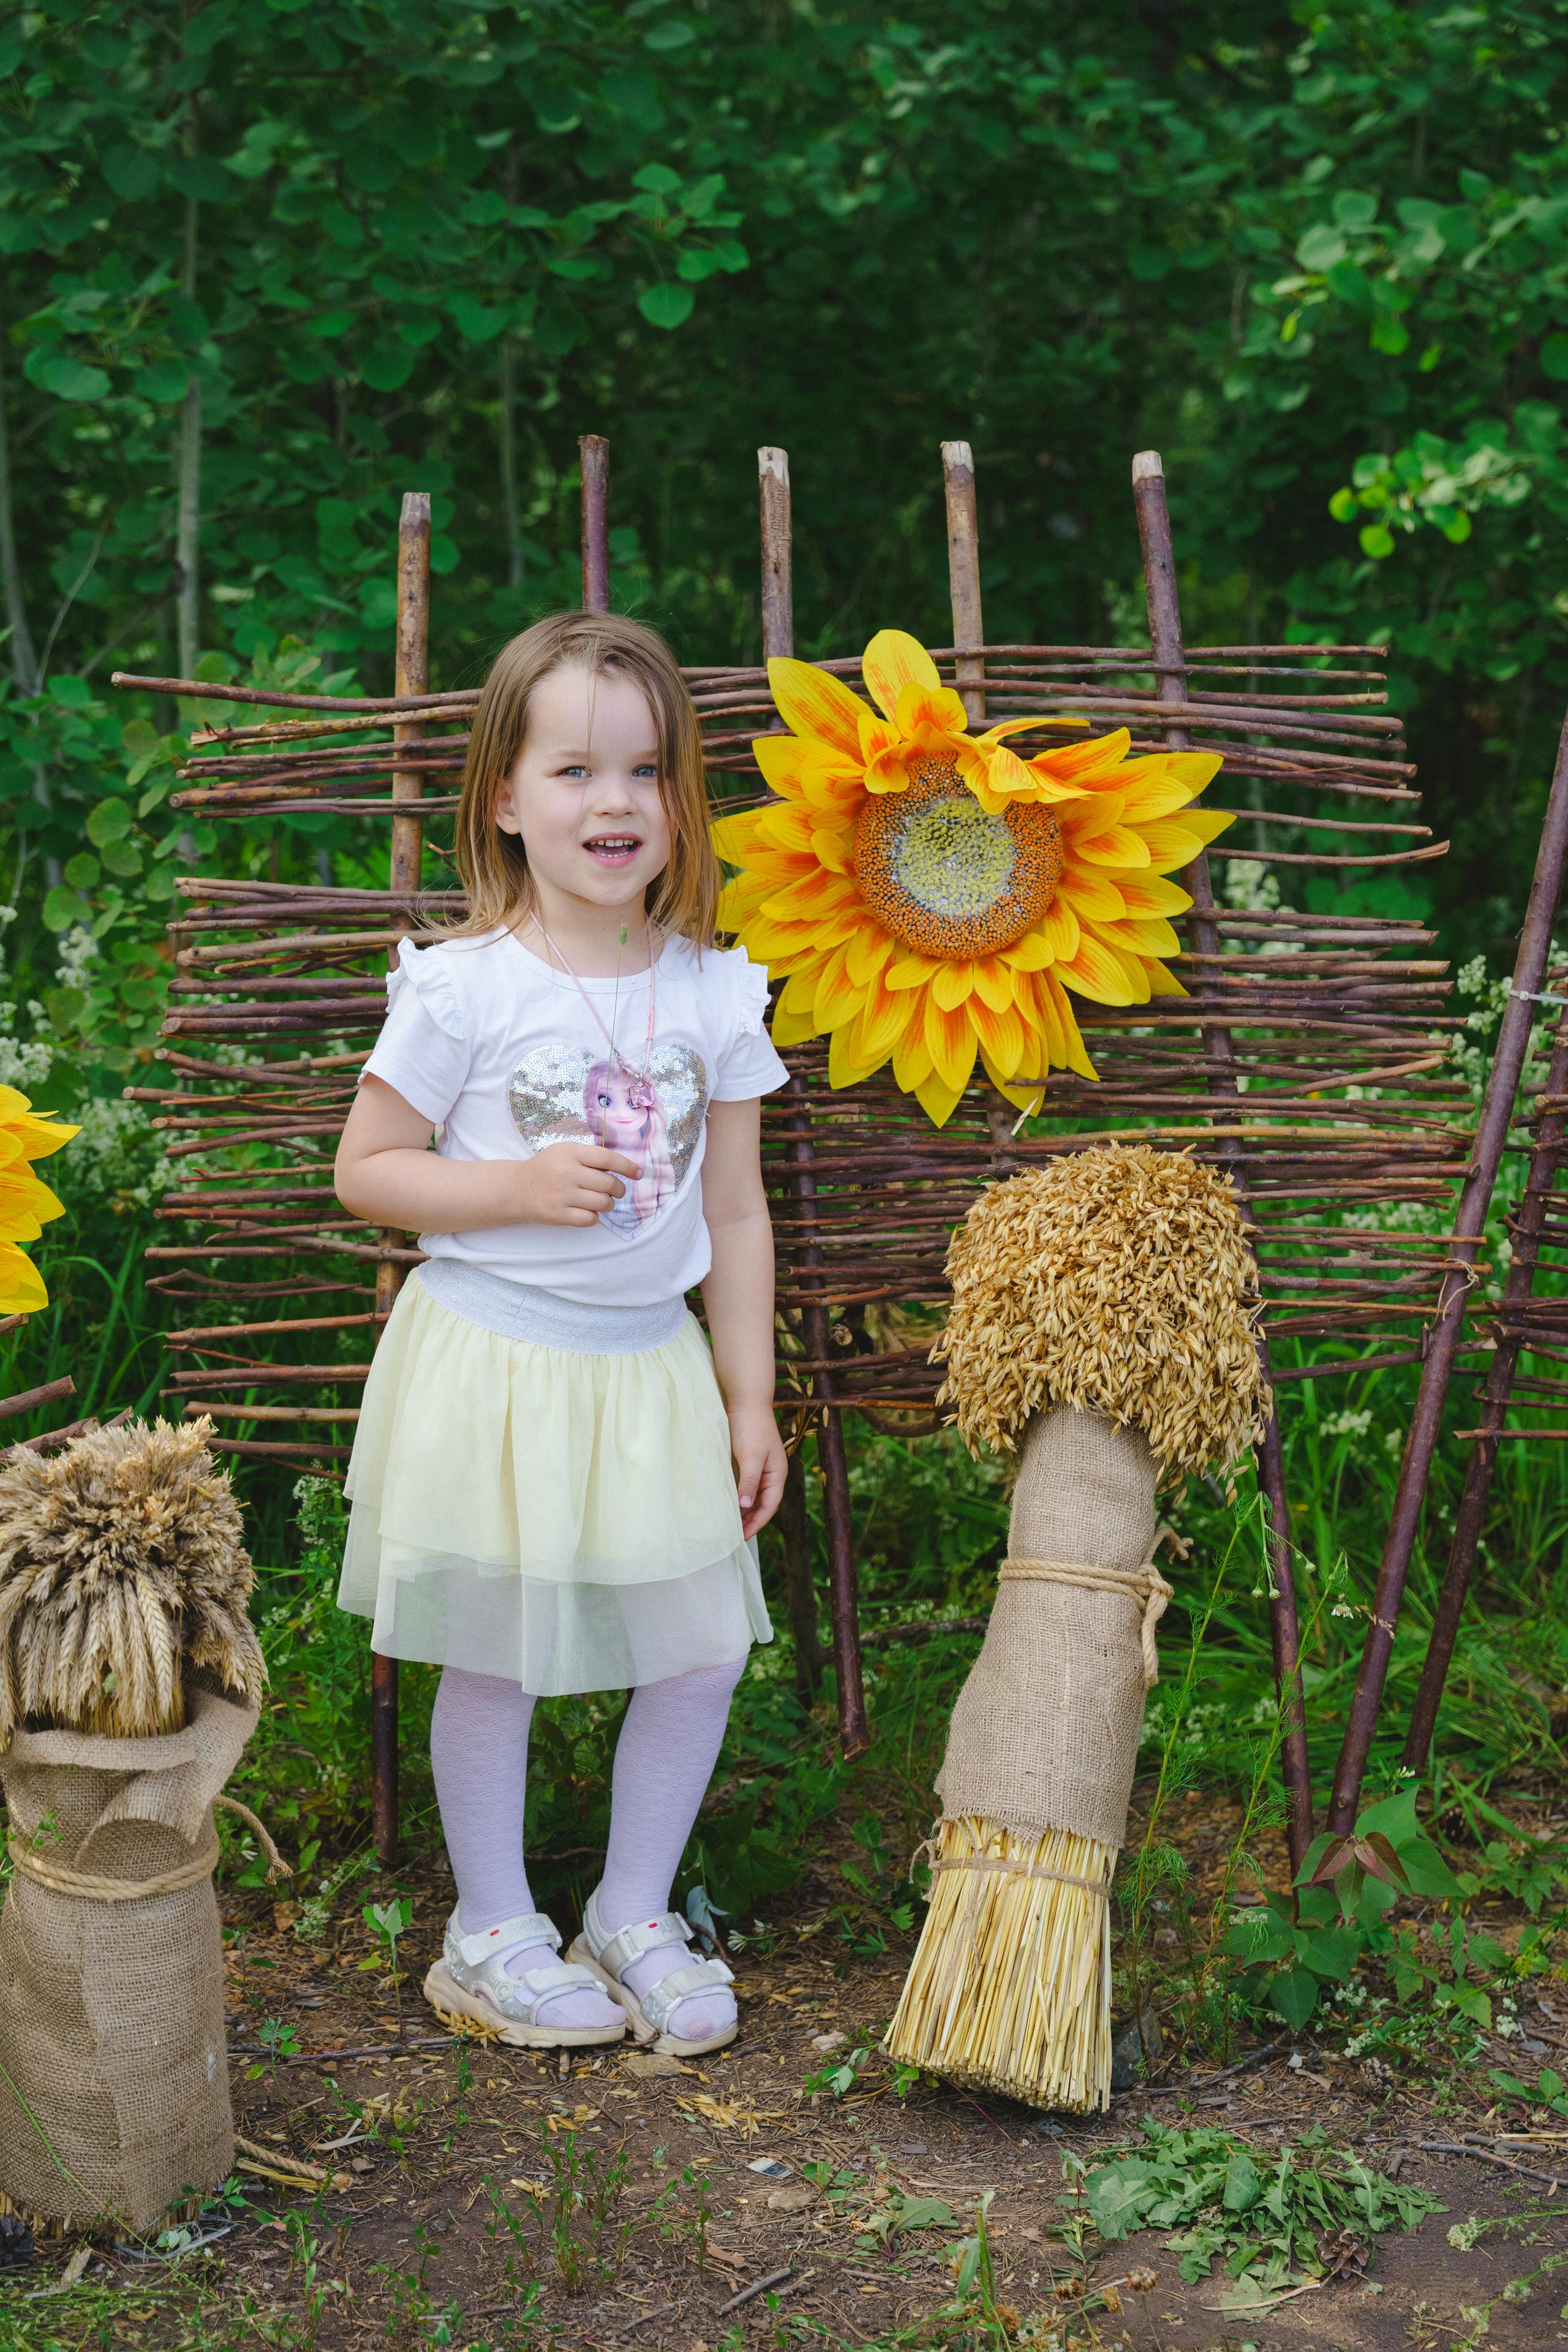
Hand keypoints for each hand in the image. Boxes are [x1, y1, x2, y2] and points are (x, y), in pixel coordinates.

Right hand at [515, 1141, 641, 1226]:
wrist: (518, 1188)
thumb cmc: (547, 1168)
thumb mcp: (565, 1152)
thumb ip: (590, 1157)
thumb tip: (623, 1167)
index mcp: (571, 1153)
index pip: (607, 1158)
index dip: (627, 1166)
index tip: (638, 1173)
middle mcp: (567, 1173)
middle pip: (609, 1184)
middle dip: (619, 1189)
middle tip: (617, 1191)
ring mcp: (562, 1195)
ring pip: (603, 1203)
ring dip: (609, 1204)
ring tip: (603, 1201)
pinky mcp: (558, 1215)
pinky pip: (590, 1219)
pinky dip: (594, 1217)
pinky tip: (588, 1211)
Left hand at [728, 1404, 786, 1539]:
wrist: (746, 1400)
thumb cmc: (751, 1427)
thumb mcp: (751, 1456)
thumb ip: (749, 1481)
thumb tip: (746, 1506)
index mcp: (777, 1474)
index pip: (769, 1506)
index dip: (757, 1522)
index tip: (742, 1536)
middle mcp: (771, 1473)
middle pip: (763, 1503)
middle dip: (750, 1520)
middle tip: (733, 1535)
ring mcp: (760, 1467)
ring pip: (754, 1495)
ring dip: (744, 1510)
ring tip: (730, 1523)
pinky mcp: (748, 1460)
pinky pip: (746, 1485)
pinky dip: (739, 1496)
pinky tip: (728, 1502)